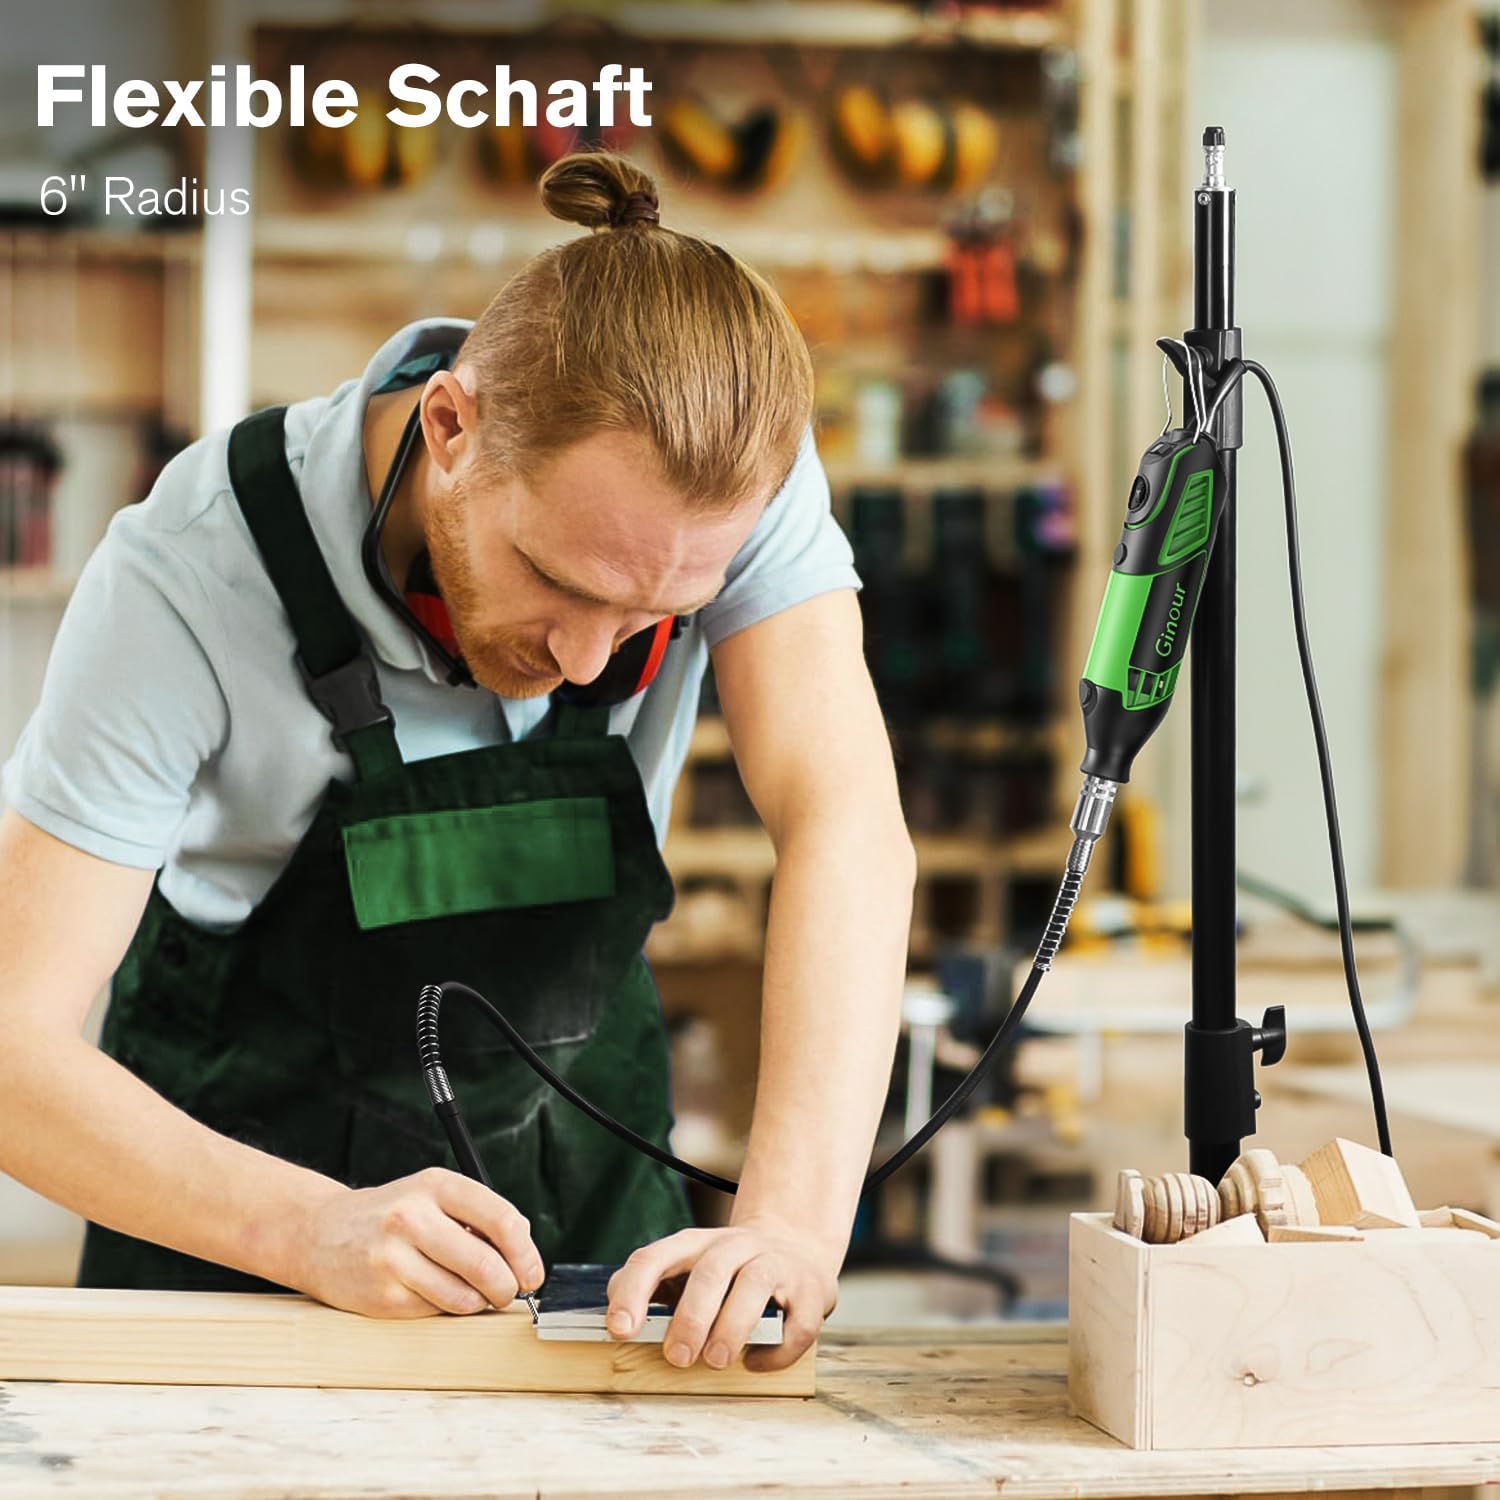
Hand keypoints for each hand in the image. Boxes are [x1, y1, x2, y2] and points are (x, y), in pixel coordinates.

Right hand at [291, 1166, 544, 1318]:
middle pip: (486, 1264)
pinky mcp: (382, 1296)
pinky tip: (436, 1294)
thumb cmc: (391, 1216)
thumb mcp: (433, 1196)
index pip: (500, 1219)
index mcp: (435, 1186)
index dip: (526, 1253)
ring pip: (464, 1297)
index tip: (532, 1273)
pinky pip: (436, 1312)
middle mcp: (413, 1218)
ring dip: (479, 1303)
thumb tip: (524, 1253)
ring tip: (473, 1293)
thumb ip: (478, 1217)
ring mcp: (394, 1259)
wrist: (320, 1234)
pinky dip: (448, 1310)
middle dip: (508, 1287)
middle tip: (509, 1292)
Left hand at [605, 1219, 838, 1372]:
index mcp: (696, 1243)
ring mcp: (776, 1263)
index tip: (620, 1329)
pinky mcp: (812, 1290)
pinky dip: (778, 1349)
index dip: (634, 1291)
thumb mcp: (687, 1268)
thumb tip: (618, 1321)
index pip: (656, 1257)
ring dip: (732, 1325)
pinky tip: (757, 1363)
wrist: (796, 1246)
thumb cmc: (727, 1272)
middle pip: (711, 1270)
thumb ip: (651, 1287)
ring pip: (755, 1284)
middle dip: (691, 1315)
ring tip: (716, 1360)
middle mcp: (736, 1246)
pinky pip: (798, 1320)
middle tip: (677, 1357)